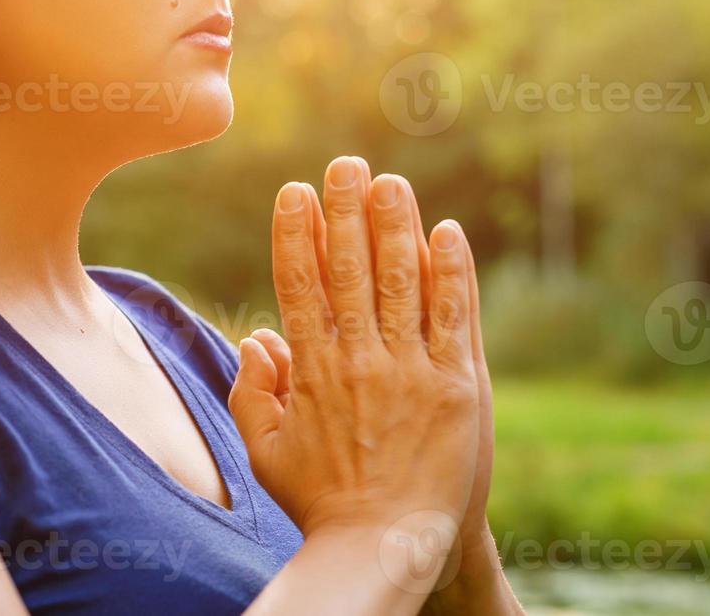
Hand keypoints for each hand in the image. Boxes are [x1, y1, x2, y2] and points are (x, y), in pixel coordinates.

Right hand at [228, 155, 482, 542]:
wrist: (386, 545)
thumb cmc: (321, 502)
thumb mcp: (265, 451)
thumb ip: (252, 392)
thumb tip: (256, 338)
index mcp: (312, 370)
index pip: (299, 283)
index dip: (295, 232)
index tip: (295, 191)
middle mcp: (360, 360)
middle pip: (350, 268)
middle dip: (346, 210)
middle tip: (347, 164)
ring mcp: (412, 370)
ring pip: (402, 280)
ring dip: (396, 225)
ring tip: (391, 182)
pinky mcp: (458, 385)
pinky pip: (455, 315)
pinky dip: (451, 271)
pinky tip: (448, 232)